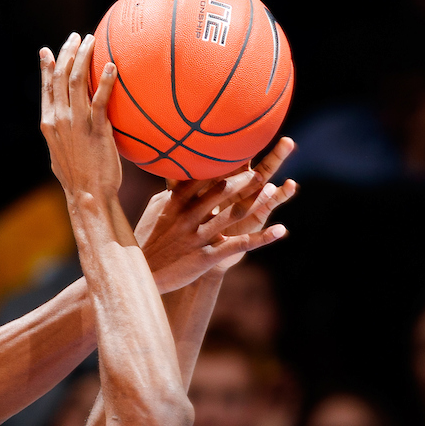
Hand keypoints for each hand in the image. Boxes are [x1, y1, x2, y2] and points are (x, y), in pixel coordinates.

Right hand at [39, 33, 120, 200]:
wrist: (87, 195)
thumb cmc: (78, 179)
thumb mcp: (60, 154)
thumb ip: (60, 136)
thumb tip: (62, 129)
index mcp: (48, 123)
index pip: (46, 88)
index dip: (47, 66)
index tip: (48, 50)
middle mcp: (59, 119)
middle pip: (60, 77)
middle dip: (67, 52)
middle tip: (76, 37)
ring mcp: (76, 123)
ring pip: (76, 81)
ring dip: (83, 57)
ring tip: (91, 41)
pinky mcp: (96, 128)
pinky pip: (100, 99)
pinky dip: (104, 80)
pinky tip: (112, 66)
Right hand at [137, 138, 297, 291]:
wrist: (143, 273)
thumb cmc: (147, 239)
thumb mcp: (156, 211)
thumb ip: (172, 192)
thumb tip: (181, 173)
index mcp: (175, 202)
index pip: (200, 177)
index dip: (220, 165)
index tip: (235, 151)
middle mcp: (188, 216)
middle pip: (220, 192)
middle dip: (242, 179)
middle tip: (258, 171)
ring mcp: (198, 236)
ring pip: (232, 215)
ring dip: (255, 201)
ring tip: (272, 189)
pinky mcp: (207, 257)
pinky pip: (239, 244)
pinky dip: (262, 238)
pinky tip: (281, 230)